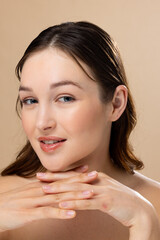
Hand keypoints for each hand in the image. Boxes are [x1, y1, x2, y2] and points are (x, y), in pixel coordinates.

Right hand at [0, 165, 91, 231]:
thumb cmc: (11, 203)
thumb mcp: (27, 193)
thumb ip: (40, 189)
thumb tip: (53, 186)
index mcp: (39, 186)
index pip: (59, 177)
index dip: (74, 173)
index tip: (87, 168)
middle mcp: (39, 190)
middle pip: (63, 184)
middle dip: (80, 180)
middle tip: (95, 176)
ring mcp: (34, 201)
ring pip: (58, 198)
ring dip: (75, 195)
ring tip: (90, 193)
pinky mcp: (29, 214)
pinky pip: (47, 213)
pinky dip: (60, 213)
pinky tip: (72, 214)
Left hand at [39, 171, 159, 239]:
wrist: (139, 209)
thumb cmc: (120, 199)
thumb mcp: (105, 188)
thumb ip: (92, 185)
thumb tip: (79, 185)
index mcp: (96, 177)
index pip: (73, 174)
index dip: (58, 174)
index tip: (44, 174)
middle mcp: (97, 181)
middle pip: (72, 180)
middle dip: (54, 179)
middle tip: (39, 178)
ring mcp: (102, 190)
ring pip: (77, 190)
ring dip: (60, 191)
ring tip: (45, 191)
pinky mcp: (106, 202)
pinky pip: (86, 203)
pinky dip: (73, 203)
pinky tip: (62, 204)